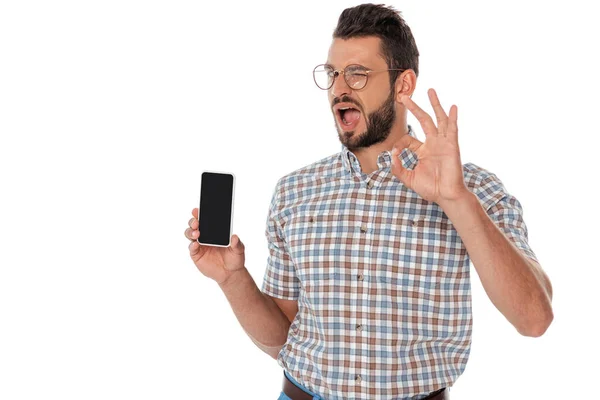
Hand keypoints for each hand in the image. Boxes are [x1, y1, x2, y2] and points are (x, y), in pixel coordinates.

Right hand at [185, 208, 245, 284]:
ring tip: (196, 233)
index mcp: (214, 231)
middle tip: (197, 222)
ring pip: (190, 235)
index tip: (197, 210)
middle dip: (193, 221)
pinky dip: (192, 246)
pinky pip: (191, 249)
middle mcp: (205, 236)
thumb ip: (237, 243)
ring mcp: (199, 245)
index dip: (200, 214)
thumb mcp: (239, 250)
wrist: (230, 273)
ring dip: (191, 232)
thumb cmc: (234, 258)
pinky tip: (195, 245)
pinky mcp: (196, 255)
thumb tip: (234, 237)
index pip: (205, 220)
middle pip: (194, 225)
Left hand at [391, 88, 469, 205]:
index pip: (409, 139)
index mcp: (423, 151)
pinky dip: (453, 118)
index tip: (395, 152)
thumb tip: (392, 155)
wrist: (446, 195)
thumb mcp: (408, 178)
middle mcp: (433, 144)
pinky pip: (452, 129)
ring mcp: (443, 143)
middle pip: (424, 120)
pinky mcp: (452, 146)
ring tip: (430, 90)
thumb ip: (398, 168)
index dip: (399, 143)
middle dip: (414, 108)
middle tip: (404, 96)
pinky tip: (453, 107)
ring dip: (435, 104)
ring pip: (439, 119)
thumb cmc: (431, 188)